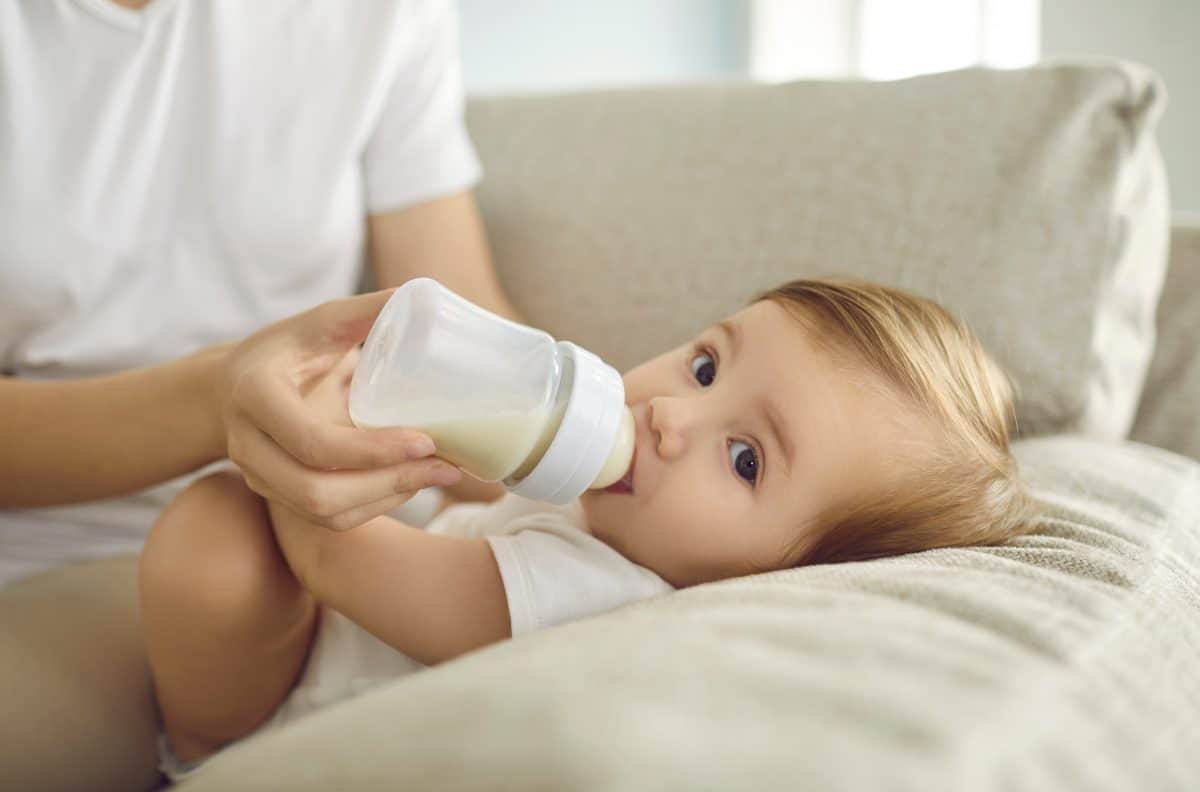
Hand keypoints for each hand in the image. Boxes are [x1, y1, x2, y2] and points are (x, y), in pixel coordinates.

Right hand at [217, 290, 461, 530]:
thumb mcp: (319, 323)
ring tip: (439, 474)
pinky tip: (412, 483)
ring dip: (388, 498)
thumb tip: (419, 295)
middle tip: (445, 466)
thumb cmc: (287, 349)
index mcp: (256, 396)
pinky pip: (329, 520)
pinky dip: (375, 506)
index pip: (313, 443)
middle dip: (388, 483)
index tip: (426, 440)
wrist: (235, 384)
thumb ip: (365, 311)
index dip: (372, 451)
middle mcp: (247, 445)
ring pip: (325, 513)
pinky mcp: (278, 495)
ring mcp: (259, 477)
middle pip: (316, 491)